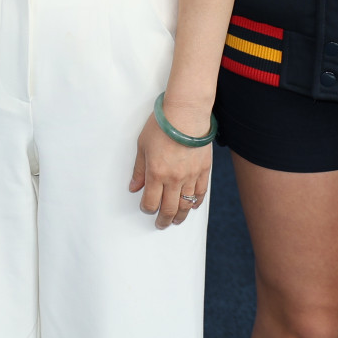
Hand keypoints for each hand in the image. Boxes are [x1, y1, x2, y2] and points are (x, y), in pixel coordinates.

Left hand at [130, 107, 213, 229]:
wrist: (186, 113)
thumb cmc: (162, 125)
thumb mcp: (142, 146)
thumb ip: (139, 170)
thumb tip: (134, 188)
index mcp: (156, 173)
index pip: (151, 202)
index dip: (147, 209)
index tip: (146, 208)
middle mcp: (174, 179)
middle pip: (169, 209)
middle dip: (164, 219)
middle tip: (161, 224)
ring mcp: (191, 176)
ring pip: (186, 205)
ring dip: (180, 216)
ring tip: (176, 221)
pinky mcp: (204, 170)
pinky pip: (201, 193)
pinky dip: (196, 203)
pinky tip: (192, 206)